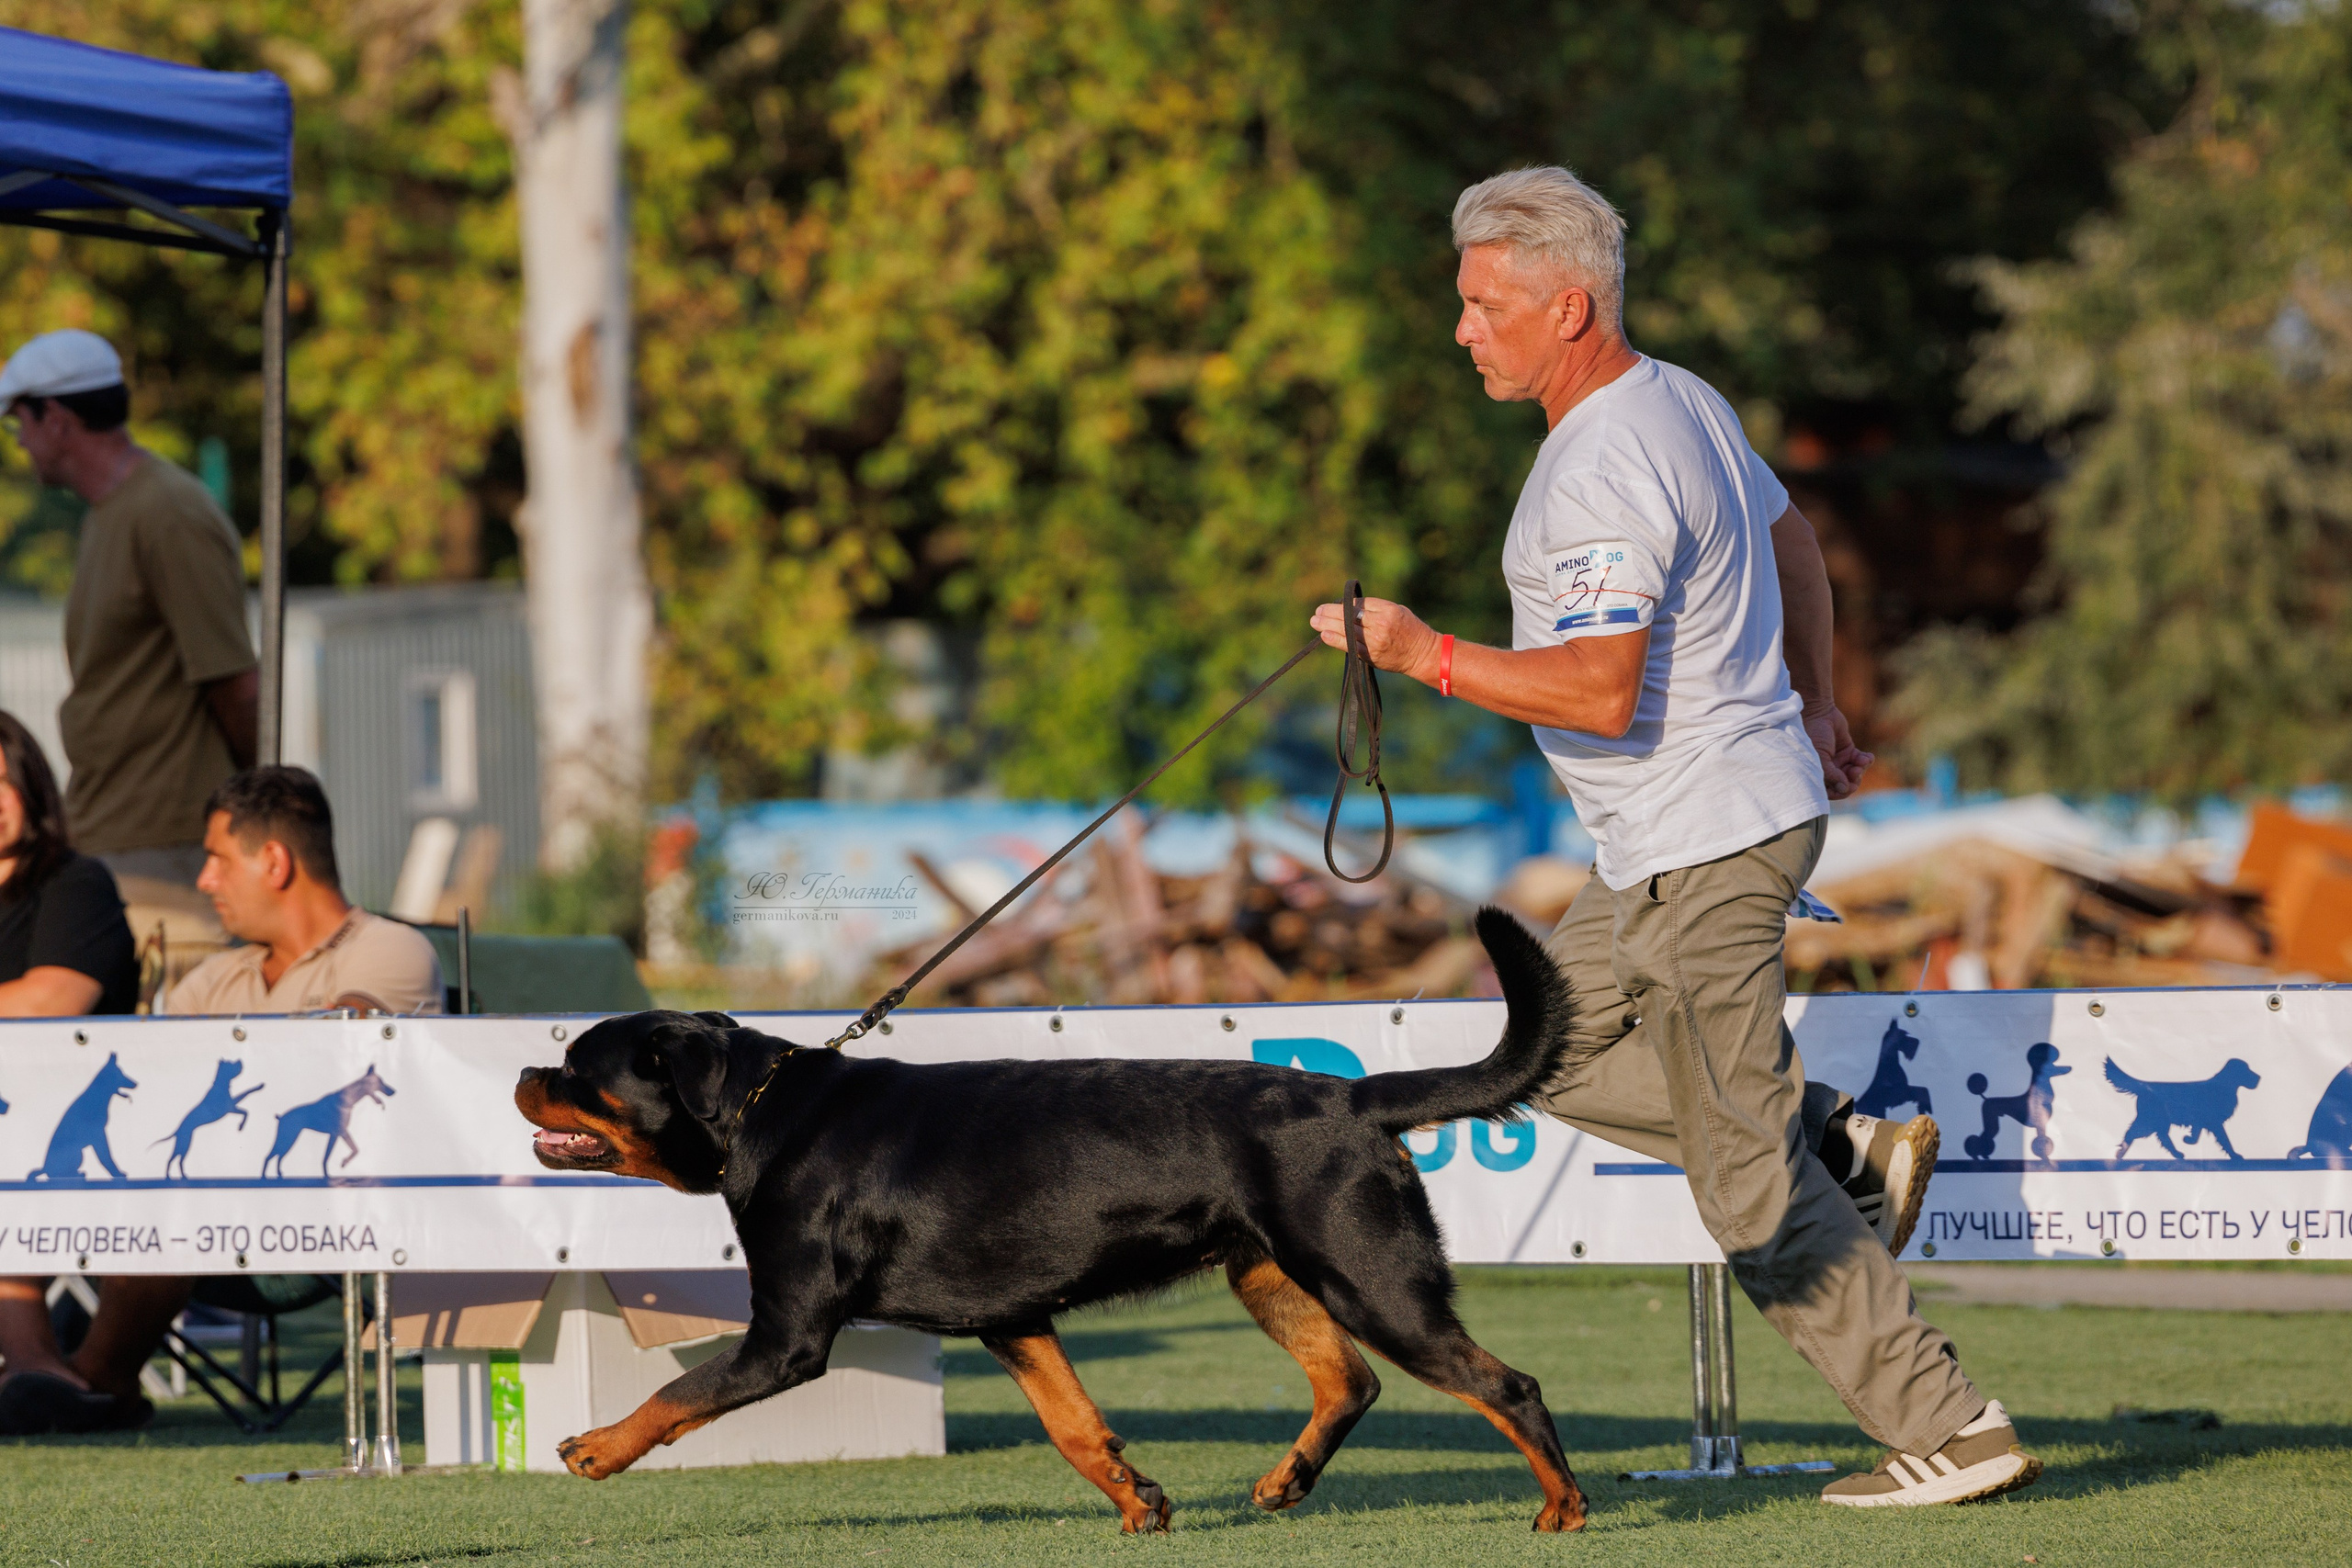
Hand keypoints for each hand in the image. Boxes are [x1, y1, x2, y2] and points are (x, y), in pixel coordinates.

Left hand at [1310, 596, 1441, 682]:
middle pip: (1349, 616)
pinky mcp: (1371, 655)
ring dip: (1327, 625)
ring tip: (1315, 621)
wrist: (1422, 654)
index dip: (1343, 604)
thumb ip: (1375, 609)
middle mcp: (1380, 624)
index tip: (1332, 605)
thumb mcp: (1397, 610)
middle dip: (1330, 613)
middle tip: (1318, 611)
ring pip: (1346, 630)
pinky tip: (1324, 635)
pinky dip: (1335, 639)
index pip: (1359, 604)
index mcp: (1388, 610)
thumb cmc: (1410, 629)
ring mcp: (1375, 641)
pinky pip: (1349, 646)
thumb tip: (1349, 607)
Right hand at [1803, 704, 1873, 800]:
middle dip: (1853, 780)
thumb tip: (1845, 789)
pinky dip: (1866, 761)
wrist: (1819, 712)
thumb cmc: (1813, 734)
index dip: (1841, 792)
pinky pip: (1861, 762)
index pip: (1831, 792)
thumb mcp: (1819, 756)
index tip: (1848, 787)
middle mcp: (1828, 770)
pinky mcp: (1849, 751)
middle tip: (1856, 772)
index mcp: (1817, 774)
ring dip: (1861, 770)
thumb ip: (1831, 774)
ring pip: (1855, 774)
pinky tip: (1867, 757)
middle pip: (1845, 785)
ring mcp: (1839, 761)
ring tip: (1861, 761)